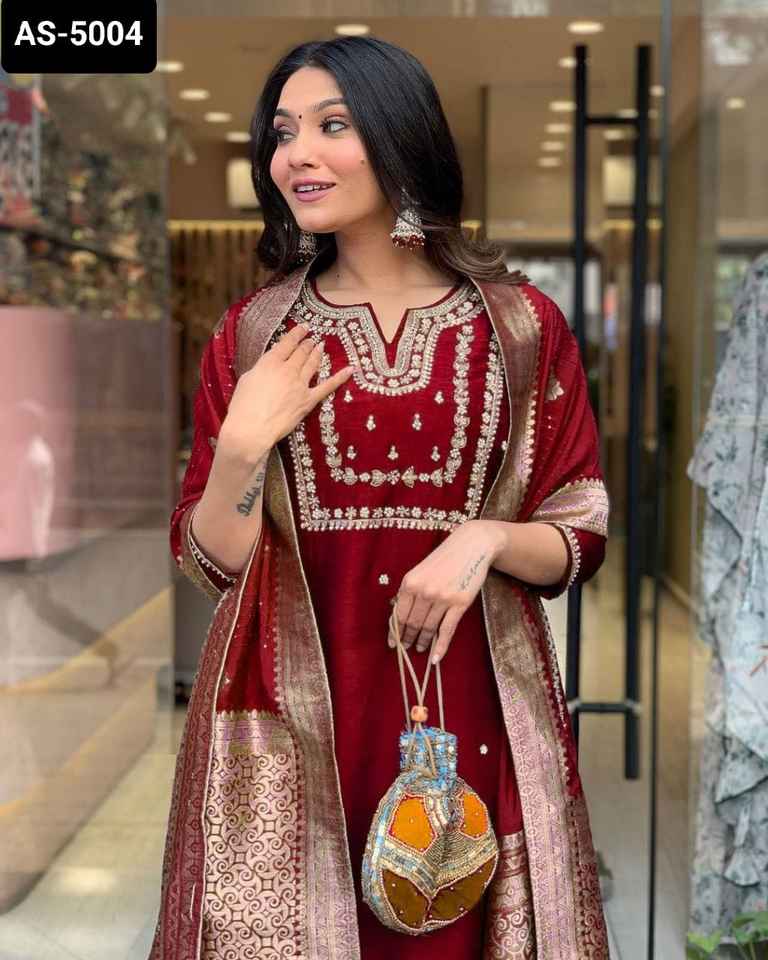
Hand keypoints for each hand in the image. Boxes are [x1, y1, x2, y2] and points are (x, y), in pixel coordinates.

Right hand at [221, 323, 355, 453]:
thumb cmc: (243, 406)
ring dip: (318, 353)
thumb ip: (261, 369)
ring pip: (312, 364)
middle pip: (301, 352)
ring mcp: (300, 385)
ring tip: (321, 346)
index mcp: (270, 363)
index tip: (303, 327)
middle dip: (307, 344)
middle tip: (312, 339)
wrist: (251, 428)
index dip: (297, 334)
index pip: (287, 343)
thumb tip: (269, 366)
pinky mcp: (308, 400)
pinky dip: (339, 377)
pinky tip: (350, 369)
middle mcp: (287, 370)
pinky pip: (327, 387)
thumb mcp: (247, 379)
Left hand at [388, 521, 499, 663]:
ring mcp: (442, 598)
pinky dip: (440, 647)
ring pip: (429, 628)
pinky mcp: (459, 603)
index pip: (399, 614)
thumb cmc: (444, 559)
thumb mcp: (421, 570)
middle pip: (413, 623)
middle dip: (409, 639)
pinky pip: (447, 630)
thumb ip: (411, 590)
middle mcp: (424, 591)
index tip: (393, 643)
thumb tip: (401, 615)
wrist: (471, 546)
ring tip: (421, 649)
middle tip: (407, 648)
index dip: (396, 632)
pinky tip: (435, 658)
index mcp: (410, 582)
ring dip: (423, 642)